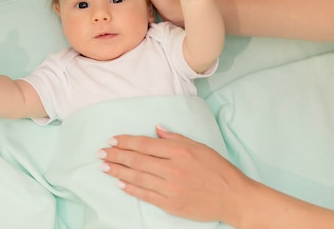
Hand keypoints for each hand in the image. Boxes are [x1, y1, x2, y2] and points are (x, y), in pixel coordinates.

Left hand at [99, 126, 251, 224]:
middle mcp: (173, 168)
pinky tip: (120, 183)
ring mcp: (171, 188)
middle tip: (100, 153)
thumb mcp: (200, 146)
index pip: (145, 144)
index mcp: (179, 151)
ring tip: (104, 166)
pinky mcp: (171, 204)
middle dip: (116, 155)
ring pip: (137, 177)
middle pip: (137, 160)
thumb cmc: (218, 169)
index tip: (112, 140)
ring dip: (118, 171)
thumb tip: (156, 129)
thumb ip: (176, 138)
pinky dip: (131, 188)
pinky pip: (146, 195)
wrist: (233, 197)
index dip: (126, 142)